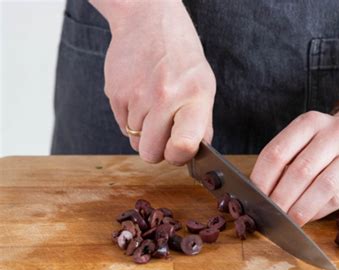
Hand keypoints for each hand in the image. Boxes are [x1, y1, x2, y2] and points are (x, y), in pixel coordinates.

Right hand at [93, 0, 215, 163]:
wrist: (148, 22)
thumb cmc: (181, 59)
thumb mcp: (204, 86)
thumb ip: (202, 123)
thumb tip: (193, 154)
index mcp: (194, 97)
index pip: (184, 144)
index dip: (178, 156)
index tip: (178, 150)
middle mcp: (165, 97)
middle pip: (150, 153)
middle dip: (157, 148)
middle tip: (164, 130)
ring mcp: (137, 96)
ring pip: (135, 141)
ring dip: (144, 131)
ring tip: (153, 104)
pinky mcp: (114, 93)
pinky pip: (123, 126)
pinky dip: (131, 118)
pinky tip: (140, 96)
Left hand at [250, 110, 338, 225]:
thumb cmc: (329, 143)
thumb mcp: (307, 138)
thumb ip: (285, 159)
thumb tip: (259, 193)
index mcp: (310, 122)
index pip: (277, 152)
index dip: (262, 178)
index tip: (254, 198)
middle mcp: (334, 133)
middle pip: (300, 170)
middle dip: (281, 198)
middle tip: (269, 215)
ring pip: (323, 185)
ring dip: (301, 208)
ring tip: (287, 222)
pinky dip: (319, 210)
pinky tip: (308, 217)